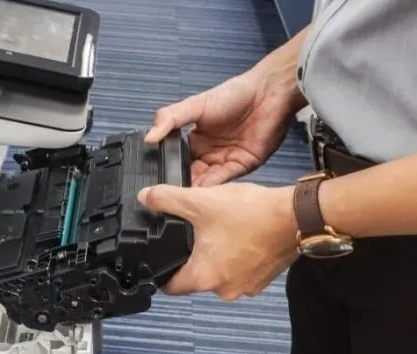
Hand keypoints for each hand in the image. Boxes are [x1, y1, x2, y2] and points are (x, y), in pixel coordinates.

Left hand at [138, 182, 298, 299]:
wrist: (297, 215)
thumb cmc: (252, 214)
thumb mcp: (200, 201)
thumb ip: (166, 200)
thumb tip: (146, 198)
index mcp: (204, 278)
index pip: (170, 286)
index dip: (161, 272)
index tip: (159, 258)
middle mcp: (225, 290)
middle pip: (195, 278)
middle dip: (191, 257)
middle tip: (193, 234)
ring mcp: (247, 286)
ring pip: (219, 273)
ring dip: (216, 255)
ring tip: (219, 230)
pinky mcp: (263, 278)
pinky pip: (240, 269)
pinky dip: (236, 255)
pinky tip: (240, 235)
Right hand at [144, 73, 295, 186]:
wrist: (267, 93)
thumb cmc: (233, 94)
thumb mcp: (194, 105)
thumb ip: (169, 119)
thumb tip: (148, 137)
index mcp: (195, 139)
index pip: (177, 159)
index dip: (168, 168)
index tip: (156, 179)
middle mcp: (209, 152)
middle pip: (191, 174)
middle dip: (181, 183)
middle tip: (169, 193)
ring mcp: (225, 160)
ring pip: (206, 181)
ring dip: (196, 189)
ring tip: (182, 196)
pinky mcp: (242, 165)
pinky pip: (225, 180)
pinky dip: (213, 187)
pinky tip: (202, 191)